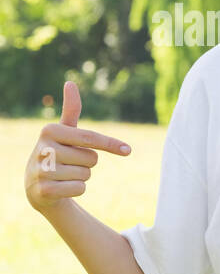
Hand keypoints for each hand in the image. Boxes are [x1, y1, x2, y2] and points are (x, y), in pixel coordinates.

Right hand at [25, 81, 131, 213]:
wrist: (37, 185)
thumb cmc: (58, 153)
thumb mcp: (63, 132)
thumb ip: (70, 110)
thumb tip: (70, 82)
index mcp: (50, 130)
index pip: (90, 138)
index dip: (111, 144)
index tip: (128, 150)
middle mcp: (43, 149)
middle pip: (91, 158)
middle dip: (87, 163)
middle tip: (69, 162)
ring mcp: (42, 170)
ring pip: (86, 175)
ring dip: (81, 177)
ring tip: (64, 174)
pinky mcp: (44, 190)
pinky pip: (79, 189)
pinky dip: (77, 189)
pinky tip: (61, 187)